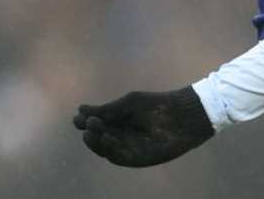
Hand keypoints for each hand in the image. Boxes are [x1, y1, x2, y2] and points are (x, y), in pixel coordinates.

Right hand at [73, 87, 214, 167]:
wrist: (184, 114)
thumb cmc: (158, 105)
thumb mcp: (130, 104)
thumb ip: (108, 110)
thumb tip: (81, 111)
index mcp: (118, 123)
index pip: (97, 127)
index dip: (86, 123)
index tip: (79, 116)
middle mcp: (122, 138)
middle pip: (99, 139)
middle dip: (91, 133)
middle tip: (87, 124)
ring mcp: (130, 149)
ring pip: (107, 150)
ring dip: (97, 143)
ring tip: (91, 131)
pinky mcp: (139, 159)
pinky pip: (121, 158)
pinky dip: (111, 150)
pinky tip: (107, 139)